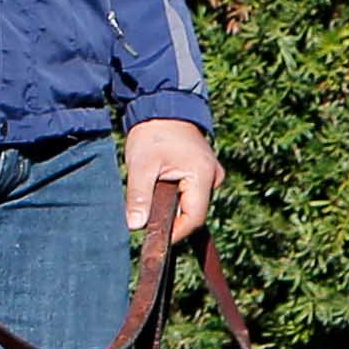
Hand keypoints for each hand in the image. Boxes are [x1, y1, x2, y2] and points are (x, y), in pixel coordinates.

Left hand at [123, 119, 222, 242]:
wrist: (163, 108)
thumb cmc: (152, 133)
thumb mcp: (141, 165)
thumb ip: (139, 196)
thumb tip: (135, 226)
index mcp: (203, 175)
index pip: (194, 217)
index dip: (175, 232)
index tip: (154, 239)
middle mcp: (214, 177)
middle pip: (194, 212)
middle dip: (172, 220)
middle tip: (146, 221)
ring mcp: (211, 175)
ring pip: (192, 204)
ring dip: (173, 208)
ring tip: (151, 200)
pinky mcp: (204, 173)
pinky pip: (192, 193)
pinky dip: (176, 198)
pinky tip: (160, 191)